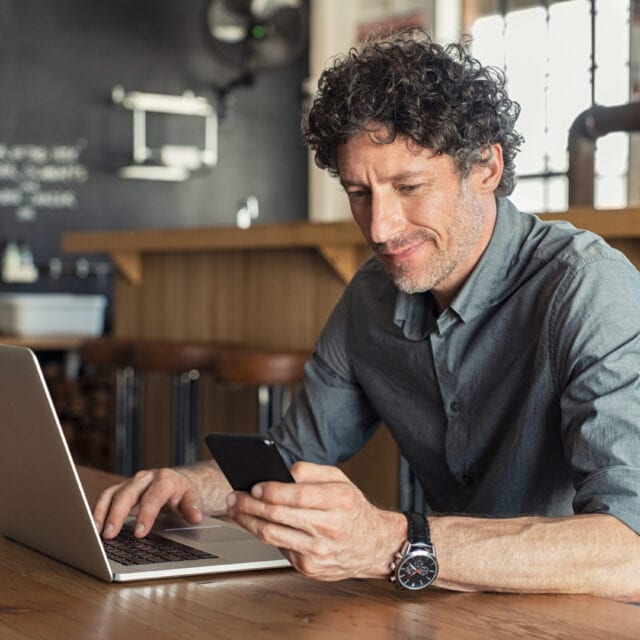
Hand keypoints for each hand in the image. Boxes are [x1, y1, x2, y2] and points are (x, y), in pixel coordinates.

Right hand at [93, 467, 205, 538]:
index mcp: (165, 479)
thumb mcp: (192, 498)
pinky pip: (107, 497)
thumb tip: (195, 517)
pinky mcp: (122, 489)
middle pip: (128, 493)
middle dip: (118, 514)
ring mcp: (132, 483)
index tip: (140, 533)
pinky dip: (98, 511)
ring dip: (103, 512)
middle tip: (111, 534)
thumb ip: (193, 507)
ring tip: (96, 532)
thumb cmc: (183, 493)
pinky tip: (94, 526)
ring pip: (113, 493)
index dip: (146, 514)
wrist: (177, 483)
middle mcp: (146, 478)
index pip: (153, 496)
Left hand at [226, 461, 405, 580]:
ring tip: (237, 509)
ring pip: (272, 535)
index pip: (296, 495)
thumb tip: (284, 471)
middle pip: (278, 515)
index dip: (270, 490)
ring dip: (248, 521)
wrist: (373, 545)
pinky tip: (254, 524)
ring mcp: (318, 552)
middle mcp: (329, 528)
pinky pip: (278, 548)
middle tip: (234, 496)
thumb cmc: (353, 509)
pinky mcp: (309, 568)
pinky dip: (263, 534)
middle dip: (249, 505)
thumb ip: (312, 471)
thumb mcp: (340, 480)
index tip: (254, 485)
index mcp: (338, 501)